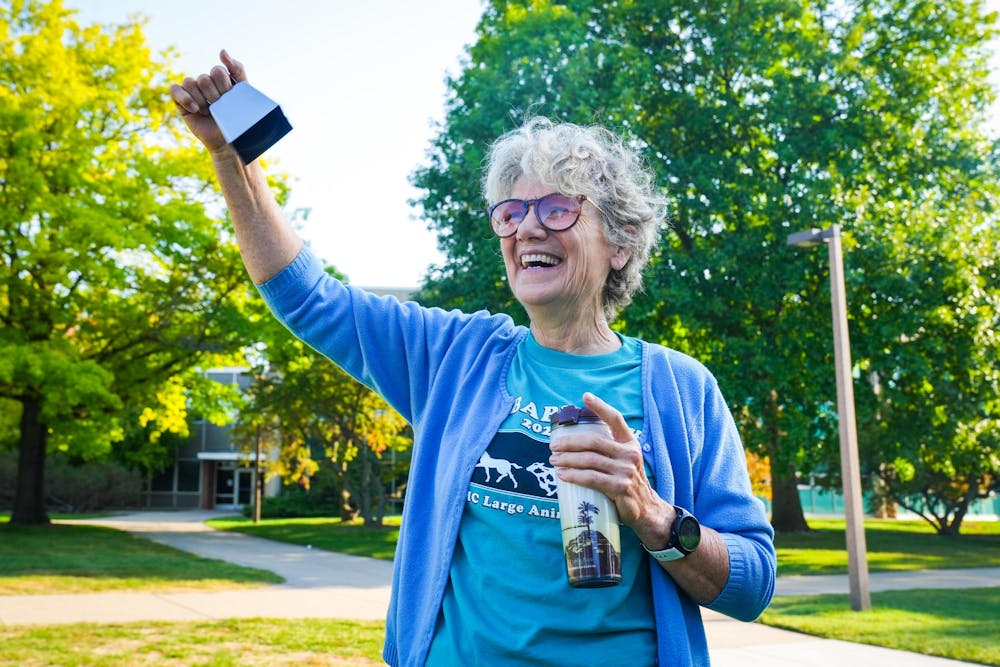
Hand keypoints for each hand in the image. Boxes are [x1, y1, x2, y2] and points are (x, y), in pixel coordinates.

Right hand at [169, 49, 246, 154]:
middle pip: (205, 78)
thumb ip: (237, 69)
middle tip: (221, 108)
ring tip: (209, 112)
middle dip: (215, 95)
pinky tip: (196, 110)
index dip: (224, 85)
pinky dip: (185, 98)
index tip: (231, 97)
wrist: (229, 142)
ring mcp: (193, 92)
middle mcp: (206, 84)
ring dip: (202, 99)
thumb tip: (221, 51)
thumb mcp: (243, 93)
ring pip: (191, 82)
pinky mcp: (181, 103)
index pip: (218, 71)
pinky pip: (175, 89)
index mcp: (221, 80)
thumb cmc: (238, 119)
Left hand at [548, 392, 671, 544]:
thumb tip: (576, 441)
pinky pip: (592, 479)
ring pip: (590, 460)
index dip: (600, 407)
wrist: (645, 509)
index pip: (615, 419)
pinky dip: (574, 476)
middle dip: (570, 442)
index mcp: (629, 443)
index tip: (585, 396)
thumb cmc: (626, 481)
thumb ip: (608, 450)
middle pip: (594, 441)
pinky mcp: (620, 488)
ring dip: (567, 459)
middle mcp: (629, 454)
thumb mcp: (623, 460)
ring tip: (553, 460)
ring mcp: (625, 471)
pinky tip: (563, 475)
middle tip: (553, 445)